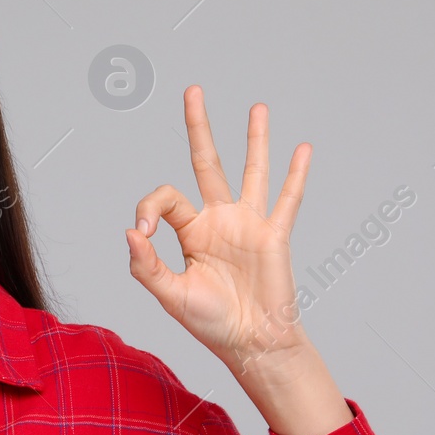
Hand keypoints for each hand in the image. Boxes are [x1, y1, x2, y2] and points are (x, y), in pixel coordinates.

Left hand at [125, 84, 312, 373]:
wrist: (252, 344)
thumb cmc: (212, 322)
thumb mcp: (171, 295)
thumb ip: (147, 266)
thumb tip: (131, 233)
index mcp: (190, 232)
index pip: (166, 198)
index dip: (150, 208)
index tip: (144, 233)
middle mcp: (218, 220)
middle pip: (207, 162)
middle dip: (198, 127)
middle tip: (192, 91)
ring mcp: (248, 224)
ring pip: (251, 171)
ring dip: (255, 139)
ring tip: (257, 108)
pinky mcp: (274, 235)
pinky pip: (287, 200)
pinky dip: (296, 175)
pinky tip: (303, 150)